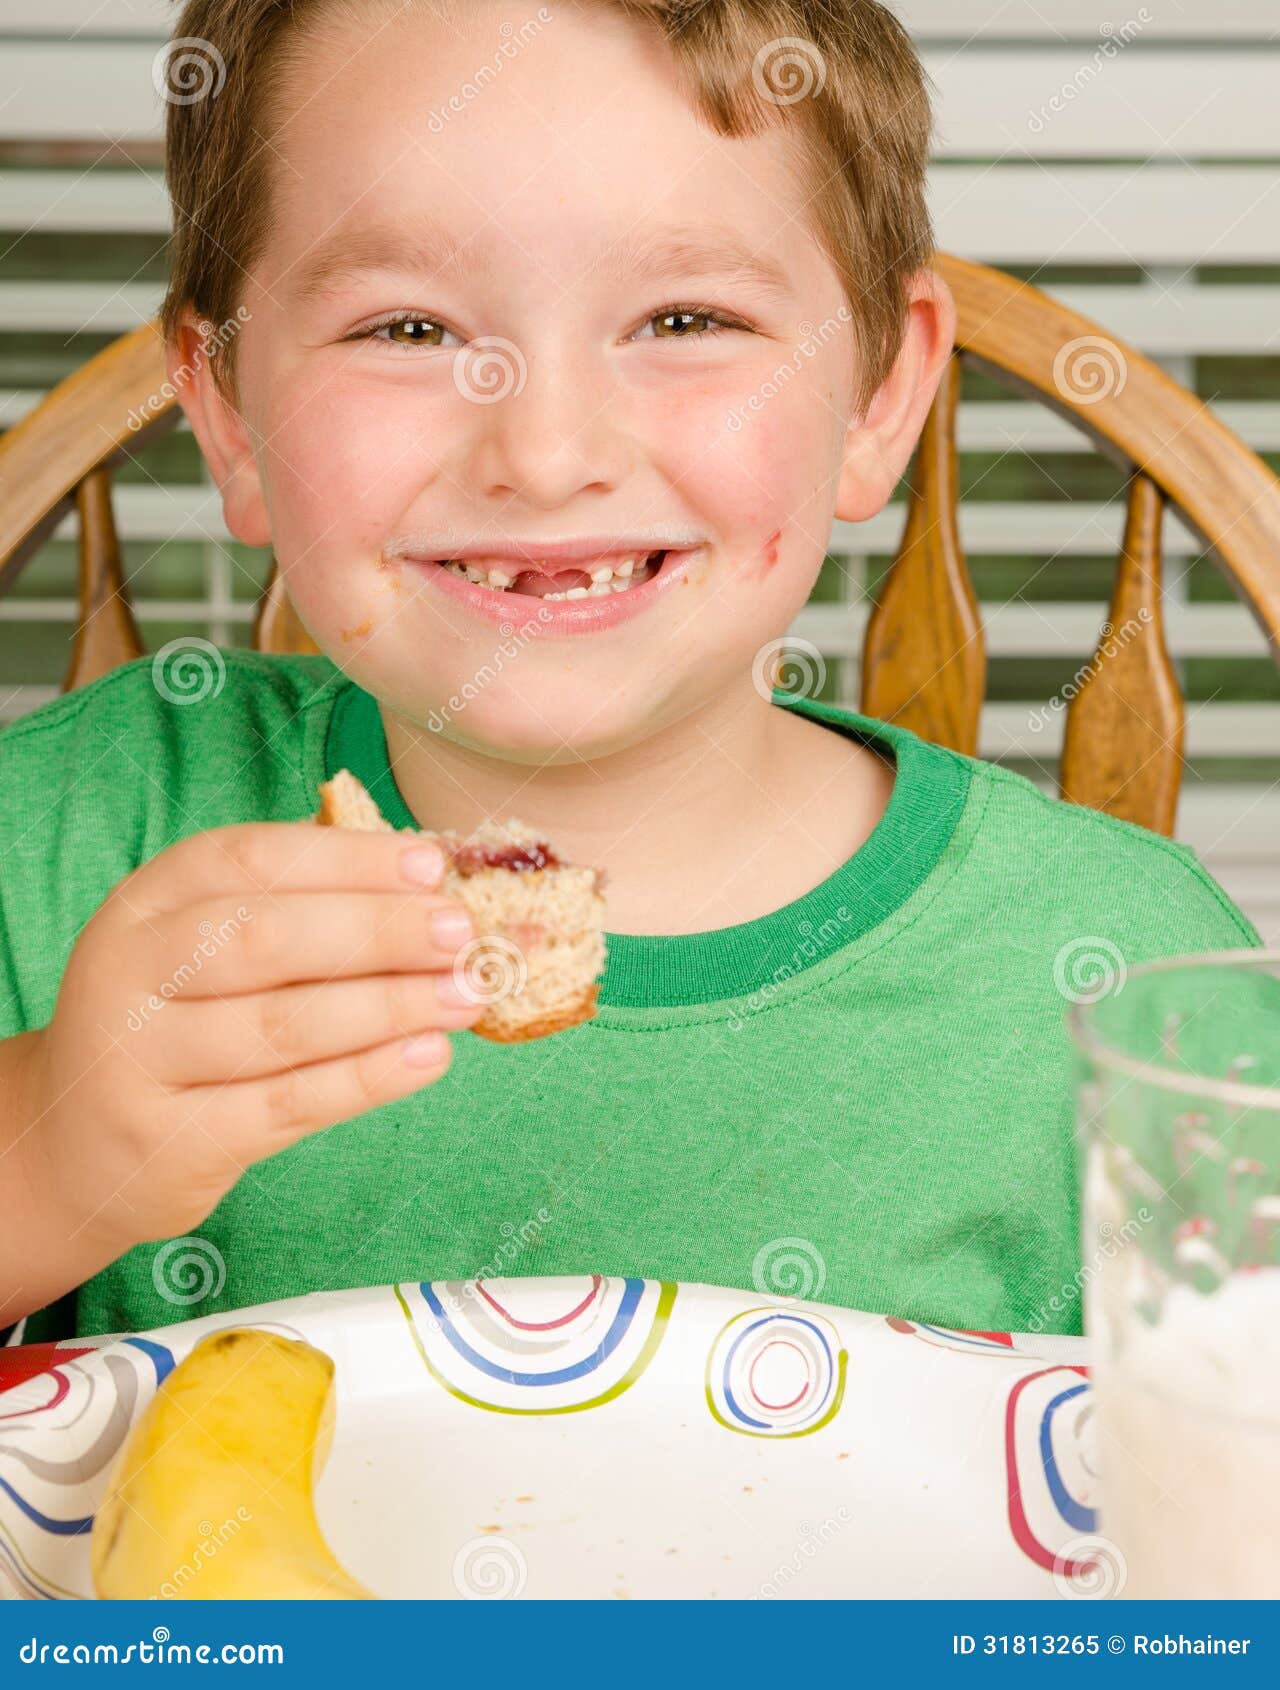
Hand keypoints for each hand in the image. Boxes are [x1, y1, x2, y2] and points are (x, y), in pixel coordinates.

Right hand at [22, 820, 480, 1253]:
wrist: (76, 1145)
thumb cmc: (175, 1021)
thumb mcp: (199, 947)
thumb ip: (293, 909)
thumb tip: (425, 884)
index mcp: (146, 903)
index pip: (250, 860)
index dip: (347, 860)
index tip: (432, 866)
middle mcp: (130, 972)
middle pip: (266, 939)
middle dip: (378, 931)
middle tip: (461, 933)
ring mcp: (142, 1061)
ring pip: (285, 1025)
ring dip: (391, 1006)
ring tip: (467, 995)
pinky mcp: (174, 1141)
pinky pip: (289, 1102)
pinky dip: (369, 1077)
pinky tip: (430, 1056)